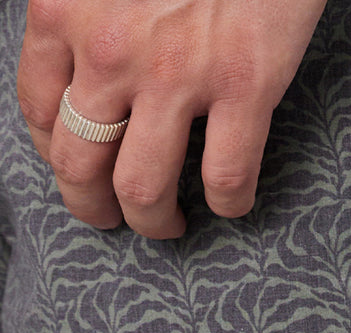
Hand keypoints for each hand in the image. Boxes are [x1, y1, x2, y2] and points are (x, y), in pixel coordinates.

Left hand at [17, 0, 326, 237]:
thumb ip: (86, 16)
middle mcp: (110, 49)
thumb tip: (85, 77)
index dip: (56, 156)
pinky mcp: (244, 85)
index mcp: (65, 10)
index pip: (39, 111)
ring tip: (166, 225)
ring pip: (143, 188)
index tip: (77, 169)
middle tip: (110, 216)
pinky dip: (229, 203)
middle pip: (81, 165)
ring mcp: (177, 73)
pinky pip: (226, 177)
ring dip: (153, 222)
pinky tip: (231, 202)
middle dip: (92, 207)